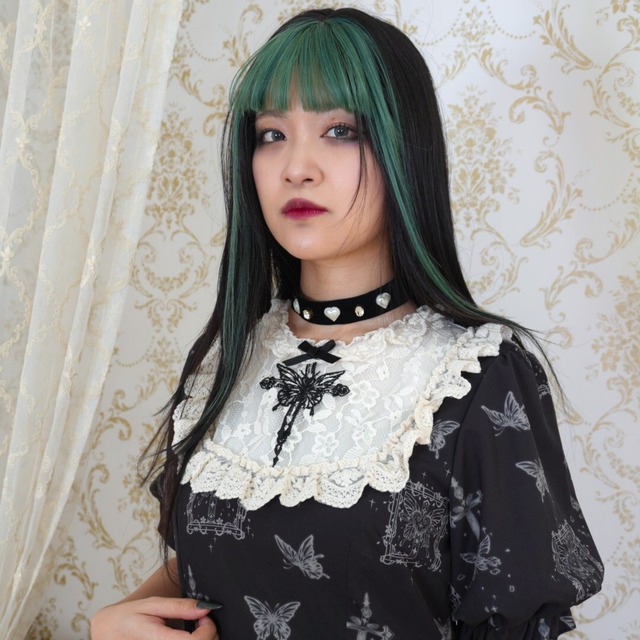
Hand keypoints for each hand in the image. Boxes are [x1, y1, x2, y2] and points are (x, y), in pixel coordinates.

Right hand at [91, 596, 218, 638]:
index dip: (208, 629)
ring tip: (195, 630)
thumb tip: (205, 607)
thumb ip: (179, 607)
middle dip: (208, 635)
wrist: (106, 633)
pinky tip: (187, 638)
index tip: (206, 616)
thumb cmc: (126, 617)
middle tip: (202, 620)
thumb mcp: (151, 605)